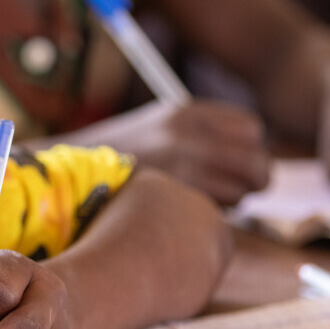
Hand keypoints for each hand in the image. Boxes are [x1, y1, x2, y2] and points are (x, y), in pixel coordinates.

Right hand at [98, 100, 271, 206]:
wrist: (73, 175)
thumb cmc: (122, 156)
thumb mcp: (159, 126)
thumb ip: (202, 133)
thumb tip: (251, 153)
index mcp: (186, 113)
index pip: (251, 129)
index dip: (251, 148)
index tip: (240, 160)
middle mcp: (187, 136)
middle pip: (255, 162)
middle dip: (255, 180)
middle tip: (244, 190)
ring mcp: (180, 168)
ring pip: (240, 192)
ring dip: (233, 201)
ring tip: (206, 199)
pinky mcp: (174, 198)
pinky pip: (216, 212)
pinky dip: (212, 215)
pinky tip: (188, 212)